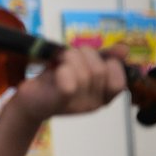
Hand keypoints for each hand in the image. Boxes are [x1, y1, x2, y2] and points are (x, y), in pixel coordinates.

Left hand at [13, 44, 127, 121]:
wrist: (29, 99)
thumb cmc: (55, 80)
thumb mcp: (81, 66)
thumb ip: (103, 58)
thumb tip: (125, 49)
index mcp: (103, 97)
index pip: (120, 81)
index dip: (109, 63)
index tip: (90, 57)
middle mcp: (93, 104)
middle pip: (100, 70)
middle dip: (84, 53)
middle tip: (67, 55)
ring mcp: (77, 106)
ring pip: (85, 73)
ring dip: (70, 57)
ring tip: (58, 60)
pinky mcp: (59, 102)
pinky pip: (70, 85)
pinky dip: (63, 70)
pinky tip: (55, 69)